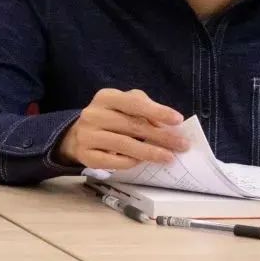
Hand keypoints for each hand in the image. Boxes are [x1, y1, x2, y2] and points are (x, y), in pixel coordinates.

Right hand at [57, 89, 187, 169]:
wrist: (78, 135)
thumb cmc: (110, 117)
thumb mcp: (124, 105)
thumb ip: (144, 109)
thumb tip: (164, 126)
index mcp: (106, 97)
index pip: (134, 102)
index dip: (157, 111)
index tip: (178, 120)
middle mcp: (93, 114)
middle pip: (132, 125)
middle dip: (160, 136)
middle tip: (182, 145)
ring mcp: (87, 135)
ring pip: (124, 145)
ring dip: (150, 152)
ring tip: (169, 157)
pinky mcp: (86, 156)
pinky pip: (113, 161)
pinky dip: (130, 162)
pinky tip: (143, 163)